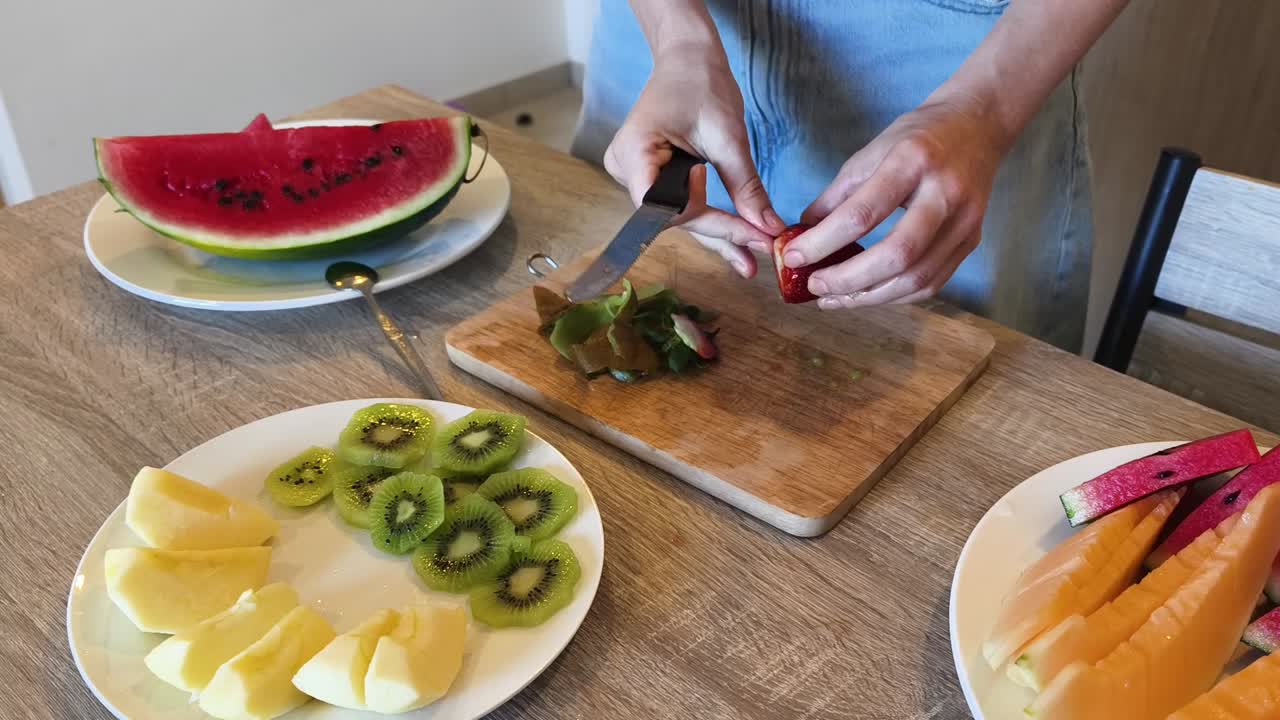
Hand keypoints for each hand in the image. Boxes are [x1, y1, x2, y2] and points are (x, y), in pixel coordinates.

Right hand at [604, 44, 784, 277]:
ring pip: (679, 215)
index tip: (753, 237)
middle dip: (720, 235)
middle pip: (675, 217)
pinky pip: (680, 203)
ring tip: (751, 257)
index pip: (670, 208)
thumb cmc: (701, 82)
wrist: (687, 57)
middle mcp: (625, 169)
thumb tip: (768, 227)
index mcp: (634, 153)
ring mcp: (633, 174)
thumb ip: (745, 185)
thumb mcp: (729, 135)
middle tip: (758, 256)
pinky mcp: (649, 175)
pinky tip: (737, 235)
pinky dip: (709, 217)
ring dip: (717, 232)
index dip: (712, 225)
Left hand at [786, 95, 1010, 308]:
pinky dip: (894, 295)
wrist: (978, 125)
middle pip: (897, 254)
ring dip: (869, 297)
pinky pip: (931, 283)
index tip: (794, 258)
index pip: (863, 213)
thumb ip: (837, 196)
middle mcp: (945, 194)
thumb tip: (801, 237)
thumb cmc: (918, 136)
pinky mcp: (971, 241)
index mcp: (912, 162)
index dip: (823, 242)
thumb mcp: (871, 152)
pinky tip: (867, 294)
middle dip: (849, 280)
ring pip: (916, 278)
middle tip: (815, 287)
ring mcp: (965, 221)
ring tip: (834, 299)